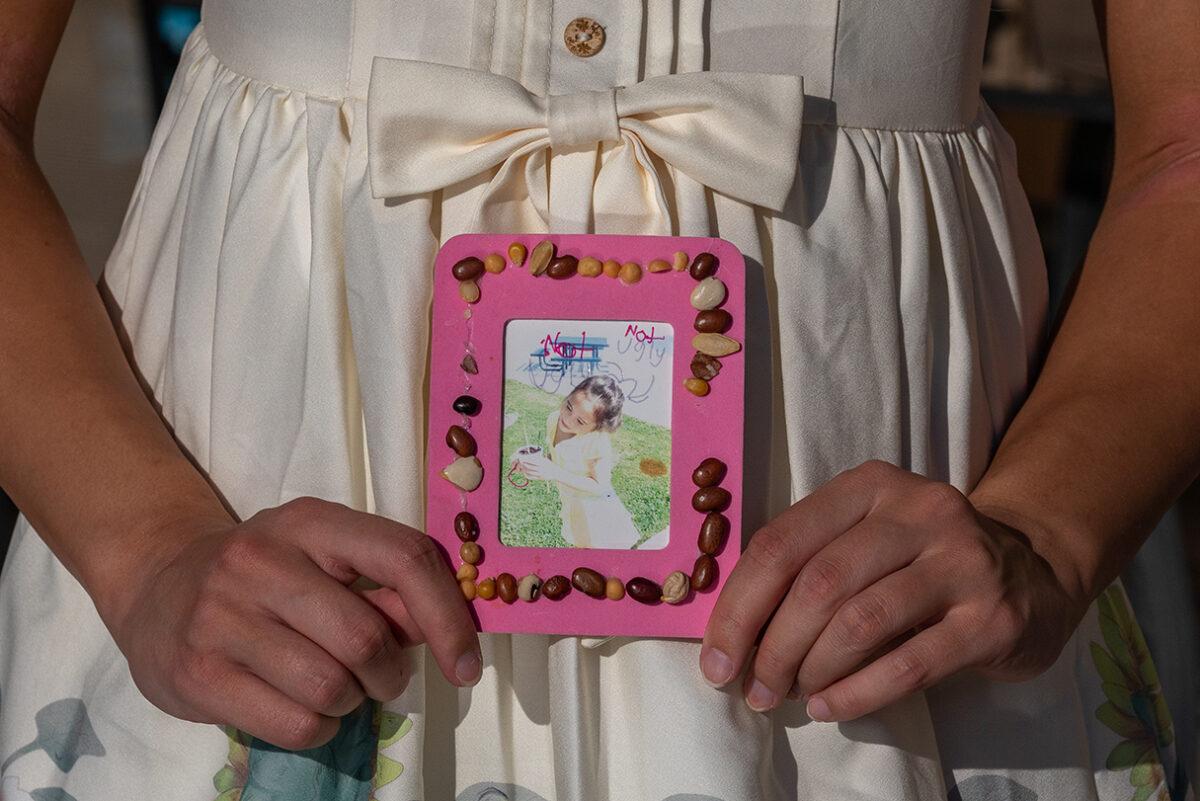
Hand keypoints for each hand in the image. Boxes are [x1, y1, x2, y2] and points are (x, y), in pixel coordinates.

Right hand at [103, 497, 478, 749]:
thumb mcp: (324, 558)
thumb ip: (385, 588)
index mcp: (310, 522)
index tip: (466, 665)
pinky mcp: (197, 673)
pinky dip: (321, 728)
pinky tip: (306, 707)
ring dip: (353, 701)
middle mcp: (261, 559)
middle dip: (390, 672)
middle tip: (380, 677)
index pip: (402, 557)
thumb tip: (447, 628)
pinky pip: (295, 724)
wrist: (156, 585)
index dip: (448, 617)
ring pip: (330, 686)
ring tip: (337, 687)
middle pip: (365, 636)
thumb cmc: (265, 574)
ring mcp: (221, 616)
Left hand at [518, 453, 555, 480]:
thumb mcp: (545, 460)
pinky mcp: (539, 478)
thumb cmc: (549, 465)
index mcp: (542, 463)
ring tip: (522, 468)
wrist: (555, 473)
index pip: (532, 461)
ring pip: (529, 472)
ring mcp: (540, 474)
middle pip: (529, 467)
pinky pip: (531, 477)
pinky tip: (525, 473)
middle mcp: (540, 469)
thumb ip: (538, 459)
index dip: (526, 460)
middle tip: (520, 463)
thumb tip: (530, 456)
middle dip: (523, 465)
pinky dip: (527, 475)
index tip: (521, 458)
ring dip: (524, 470)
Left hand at [700, 460, 1084, 720]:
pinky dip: (857, 693)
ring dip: (810, 669)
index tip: (716, 656)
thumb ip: (808, 564)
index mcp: (869, 486)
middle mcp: (918, 511)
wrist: (1035, 570)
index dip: (739, 605)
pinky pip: (909, 664)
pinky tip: (828, 707)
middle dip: (771, 645)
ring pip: (860, 622)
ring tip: (788, 695)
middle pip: (817, 583)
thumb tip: (733, 633)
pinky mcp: (992, 618)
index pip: (782, 542)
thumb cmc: (922, 560)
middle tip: (753, 688)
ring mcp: (961, 562)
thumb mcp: (866, 536)